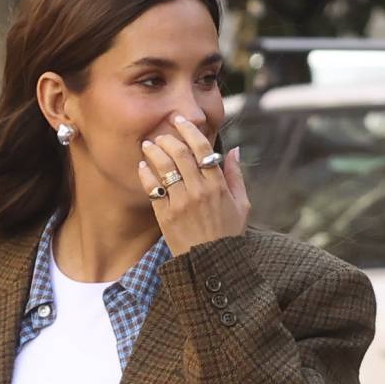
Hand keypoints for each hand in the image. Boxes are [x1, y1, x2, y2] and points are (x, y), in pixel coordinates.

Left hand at [136, 114, 249, 255]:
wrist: (212, 263)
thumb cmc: (228, 233)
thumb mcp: (242, 205)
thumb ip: (236, 176)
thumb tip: (233, 150)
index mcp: (218, 186)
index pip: (202, 148)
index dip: (189, 130)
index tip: (180, 120)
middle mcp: (199, 191)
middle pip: (180, 153)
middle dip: (168, 138)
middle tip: (162, 134)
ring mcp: (181, 203)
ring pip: (164, 167)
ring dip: (153, 151)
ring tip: (148, 145)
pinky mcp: (166, 215)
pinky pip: (152, 187)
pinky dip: (146, 174)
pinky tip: (142, 167)